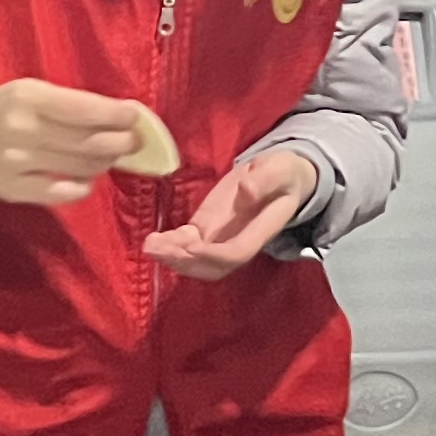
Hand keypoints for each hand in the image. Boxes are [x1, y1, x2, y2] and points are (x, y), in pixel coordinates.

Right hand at [0, 78, 153, 205]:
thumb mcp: (29, 91)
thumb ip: (68, 103)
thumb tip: (118, 116)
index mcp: (28, 97)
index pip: (85, 110)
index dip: (117, 116)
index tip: (135, 118)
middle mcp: (23, 130)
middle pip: (88, 141)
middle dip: (121, 142)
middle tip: (134, 141)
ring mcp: (18, 162)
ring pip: (80, 167)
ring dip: (105, 162)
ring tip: (111, 156)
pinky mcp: (14, 189)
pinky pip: (61, 193)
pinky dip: (82, 187)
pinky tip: (86, 179)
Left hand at [145, 147, 321, 279]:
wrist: (281, 177)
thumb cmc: (285, 172)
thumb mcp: (281, 169)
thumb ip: (266, 179)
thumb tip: (246, 190)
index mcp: (261, 230)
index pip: (237, 252)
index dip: (214, 254)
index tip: (190, 244)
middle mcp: (239, 240)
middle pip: (214, 267)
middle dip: (185, 262)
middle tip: (159, 248)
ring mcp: (221, 237)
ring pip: (197, 262)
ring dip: (172, 258)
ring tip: (150, 246)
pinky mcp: (206, 228)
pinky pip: (187, 245)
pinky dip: (169, 246)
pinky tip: (152, 240)